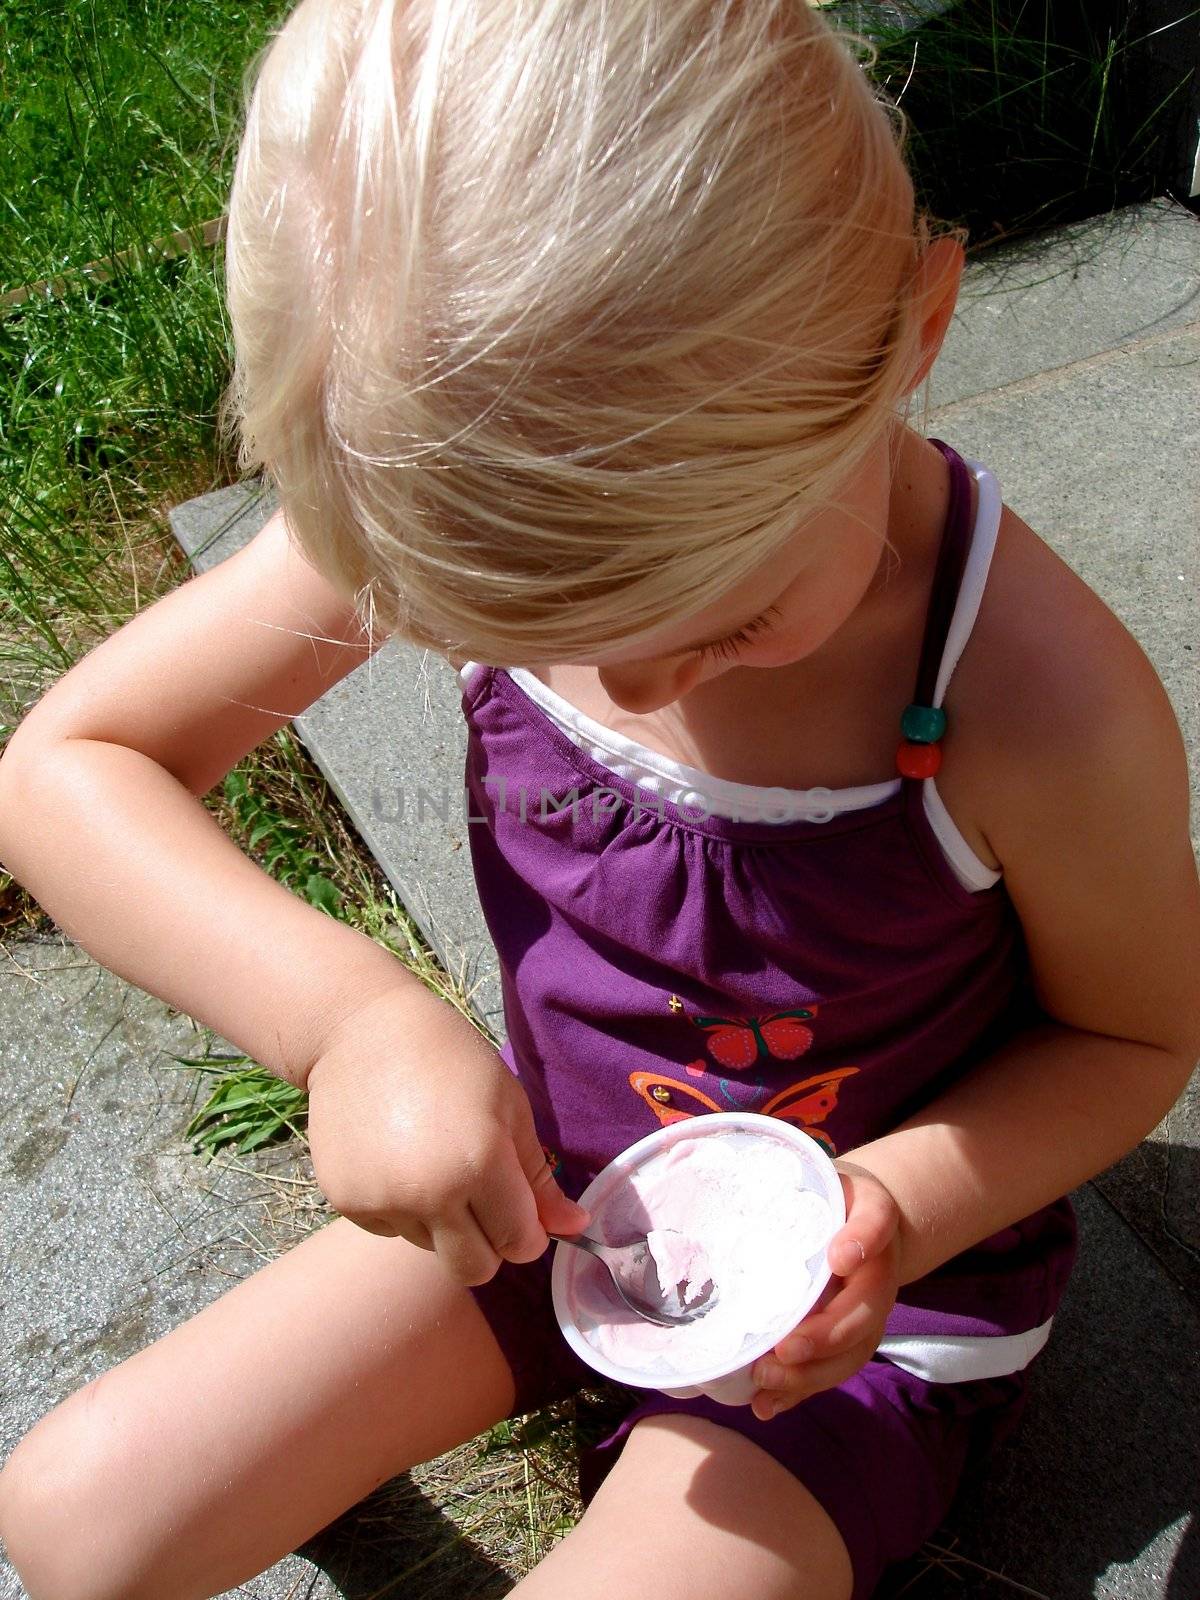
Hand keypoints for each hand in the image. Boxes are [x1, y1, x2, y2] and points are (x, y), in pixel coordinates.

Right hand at [304, 982, 588, 1284]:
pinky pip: (391, 1229)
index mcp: (481, 1164)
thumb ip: (539, 1178)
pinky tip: (396, 1158)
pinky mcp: (344, 1202)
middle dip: (489, 1245)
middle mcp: (429, 1193)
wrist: (360, 1031)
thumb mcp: (510, 1107)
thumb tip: (576, 1229)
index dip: (528, 1232)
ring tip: (432, 1162)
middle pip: (474, 1270)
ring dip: (442, 1223)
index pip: (520, 1244)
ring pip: (431, 1247)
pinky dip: (401, 1208)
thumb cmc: (451, 1058)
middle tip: (483, 1200)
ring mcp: (382, 1201)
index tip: (522, 1210)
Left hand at [748, 1160, 902, 1420]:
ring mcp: (867, 1313)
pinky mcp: (848, 1340)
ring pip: (851, 1353)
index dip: (860, 1242)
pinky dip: (799, 1393)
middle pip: (864, 1313)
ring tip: (765, 1383)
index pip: (874, 1225)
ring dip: (810, 1376)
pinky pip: (830, 1371)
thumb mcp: (819, 1175)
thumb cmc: (827, 1196)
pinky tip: (764, 1406)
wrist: (862, 1219)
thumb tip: (718, 1163)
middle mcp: (878, 1273)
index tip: (836, 1259)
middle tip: (782, 1350)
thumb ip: (791, 1178)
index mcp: (873, 1220)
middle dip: (824, 1337)